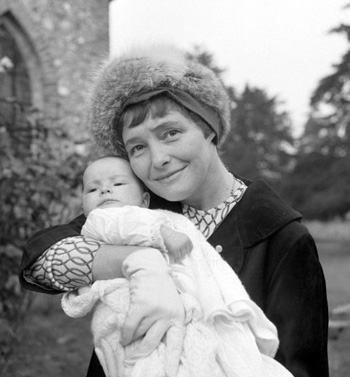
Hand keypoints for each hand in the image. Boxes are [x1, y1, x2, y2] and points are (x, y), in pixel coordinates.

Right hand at [121, 248, 184, 365]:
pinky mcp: (141, 306)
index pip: (176, 343)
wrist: (150, 267)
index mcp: (178, 317)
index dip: (171, 360)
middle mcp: (168, 315)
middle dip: (140, 354)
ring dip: (132, 336)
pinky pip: (130, 328)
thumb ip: (167, 322)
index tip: (169, 374)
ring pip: (138, 334)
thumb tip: (154, 346)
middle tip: (133, 360)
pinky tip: (123, 338)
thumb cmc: (160, 288)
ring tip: (131, 332)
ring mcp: (155, 311)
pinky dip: (125, 334)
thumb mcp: (171, 305)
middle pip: (152, 343)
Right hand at [160, 225, 192, 261]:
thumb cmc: (171, 235)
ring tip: (176, 255)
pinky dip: (176, 259)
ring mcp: (180, 246)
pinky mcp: (175, 249)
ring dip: (179, 256)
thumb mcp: (181, 237)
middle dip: (183, 254)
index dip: (188, 251)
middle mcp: (184, 242)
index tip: (186, 253)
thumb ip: (184, 243)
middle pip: (187, 252)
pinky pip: (177, 257)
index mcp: (187, 239)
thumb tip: (188, 254)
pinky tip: (174, 258)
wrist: (163, 233)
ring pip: (182, 255)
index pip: (191, 247)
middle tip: (178, 254)